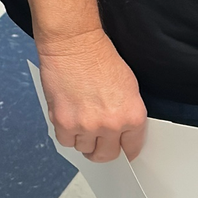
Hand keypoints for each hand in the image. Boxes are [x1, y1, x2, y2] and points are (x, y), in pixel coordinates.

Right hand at [39, 27, 147, 162]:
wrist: (74, 43)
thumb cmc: (99, 57)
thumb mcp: (128, 86)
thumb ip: (126, 114)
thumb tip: (121, 134)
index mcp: (132, 116)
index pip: (131, 148)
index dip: (124, 149)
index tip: (120, 150)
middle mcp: (111, 124)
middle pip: (107, 155)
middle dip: (102, 149)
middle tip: (98, 141)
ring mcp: (87, 125)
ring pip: (84, 149)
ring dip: (83, 139)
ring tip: (81, 120)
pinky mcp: (64, 122)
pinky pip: (66, 141)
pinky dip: (66, 133)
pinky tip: (69, 117)